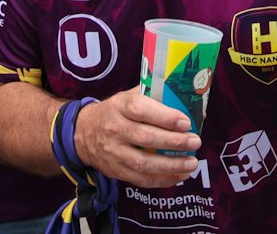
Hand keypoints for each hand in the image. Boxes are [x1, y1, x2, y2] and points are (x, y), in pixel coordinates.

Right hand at [74, 89, 198, 188]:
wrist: (82, 133)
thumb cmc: (114, 112)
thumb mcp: (127, 97)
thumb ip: (152, 96)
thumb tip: (185, 99)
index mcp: (120, 106)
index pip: (141, 110)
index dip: (165, 117)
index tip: (186, 122)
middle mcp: (115, 129)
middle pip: (145, 137)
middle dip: (173, 142)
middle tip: (195, 142)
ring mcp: (114, 152)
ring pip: (143, 163)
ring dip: (171, 165)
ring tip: (192, 163)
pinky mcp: (116, 171)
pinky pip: (140, 179)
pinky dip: (162, 180)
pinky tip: (179, 176)